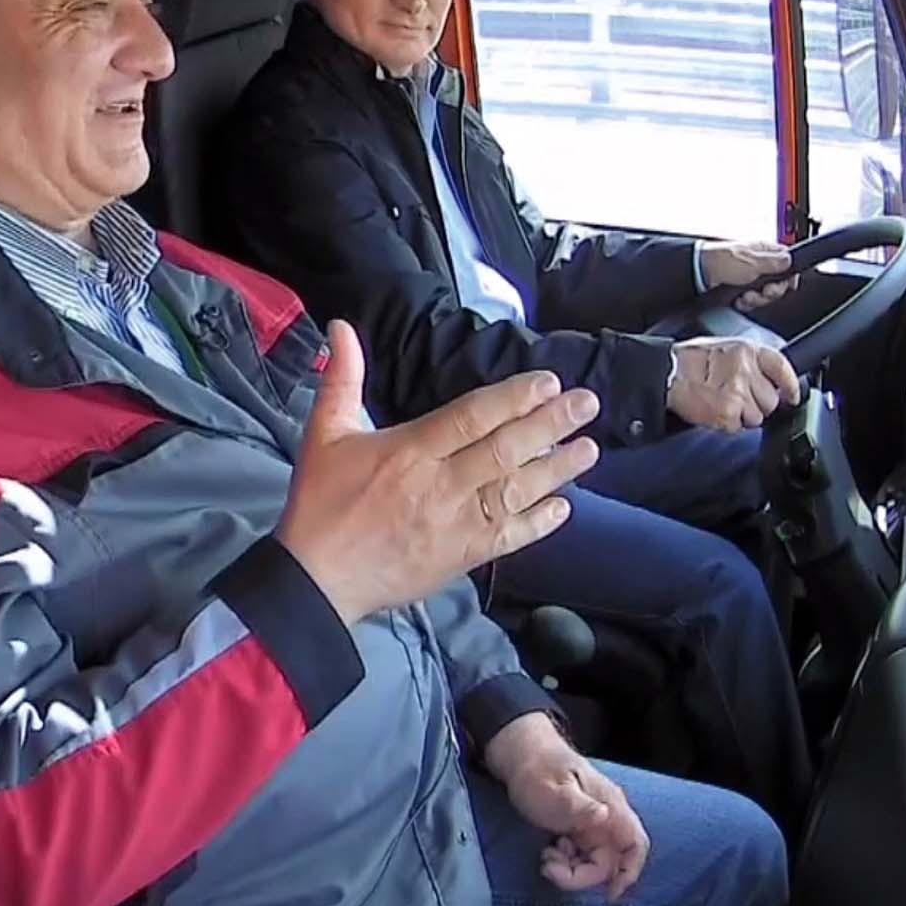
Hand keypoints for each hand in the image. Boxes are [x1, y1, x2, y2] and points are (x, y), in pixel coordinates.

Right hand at [276, 320, 600, 624]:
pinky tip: (564, 507)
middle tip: (588, 404)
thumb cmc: (320, 503)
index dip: (513, 399)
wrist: (316, 578)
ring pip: (516, 491)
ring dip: (557, 470)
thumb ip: (341, 380)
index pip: (471, 418)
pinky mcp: (461, 557)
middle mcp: (439, 486)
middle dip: (551, 424)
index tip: (548, 382)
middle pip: (505, 450)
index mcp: (408, 452)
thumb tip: (340, 328)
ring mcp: (455, 524)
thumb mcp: (323, 434)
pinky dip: (539, 523)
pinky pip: (510, 537)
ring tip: (590, 448)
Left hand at [485, 713, 648, 901]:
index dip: (629, 872)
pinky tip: (548, 851)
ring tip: (547, 857)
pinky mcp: (576, 829)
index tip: (611, 893)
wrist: (519, 753)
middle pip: (609, 861)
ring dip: (571, 869)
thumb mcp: (553, 788)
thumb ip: (577, 805)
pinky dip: (565, 862)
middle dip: (582, 874)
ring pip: (593, 861)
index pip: (634, 844)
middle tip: (551, 869)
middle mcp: (606, 818)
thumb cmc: (537, 767)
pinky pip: (579, 856)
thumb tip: (604, 816)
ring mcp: (592, 825)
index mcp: (609, 806)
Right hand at [668, 337, 800, 431]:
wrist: (664, 373)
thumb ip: (748, 362)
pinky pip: (738, 426)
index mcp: (747, 350)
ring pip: (756, 417)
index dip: (789, 385)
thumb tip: (768, 379)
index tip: (791, 396)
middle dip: (757, 404)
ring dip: (742, 416)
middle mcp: (746, 369)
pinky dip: (727, 424)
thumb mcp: (723, 348)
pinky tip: (714, 411)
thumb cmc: (686, 361)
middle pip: (771, 400)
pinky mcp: (729, 411)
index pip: (781, 368)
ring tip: (721, 404)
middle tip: (736, 399)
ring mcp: (739, 391)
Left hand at [699, 241, 797, 310]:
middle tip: (761, 292)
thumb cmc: (719, 261)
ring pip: (763, 295)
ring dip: (756, 299)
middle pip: (777, 283)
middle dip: (769, 292)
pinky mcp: (736, 291)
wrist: (694, 274)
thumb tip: (791, 260)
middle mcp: (756, 264)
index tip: (783, 286)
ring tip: (744, 297)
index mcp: (763, 252)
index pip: (787, 264)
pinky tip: (737, 301)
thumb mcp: (752, 261)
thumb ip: (775, 262)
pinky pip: (749, 302)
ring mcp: (746, 278)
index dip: (788, 278)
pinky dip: (744, 304)